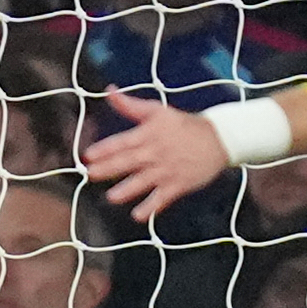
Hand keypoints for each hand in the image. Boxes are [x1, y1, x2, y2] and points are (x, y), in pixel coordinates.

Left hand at [83, 90, 230, 221]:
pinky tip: (138, 216)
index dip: (105, 148)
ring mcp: (167, 170)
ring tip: (112, 197)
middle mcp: (155, 153)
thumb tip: (109, 91)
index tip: (88, 155)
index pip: (123, 142)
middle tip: (91, 174)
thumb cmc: (183, 124)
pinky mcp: (178, 185)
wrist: (218, 139)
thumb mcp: (157, 111)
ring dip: (128, 190)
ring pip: (144, 182)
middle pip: (129, 161)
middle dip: (109, 168)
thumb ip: (130, 105)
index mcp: (148, 134)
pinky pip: (162, 199)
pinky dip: (151, 207)